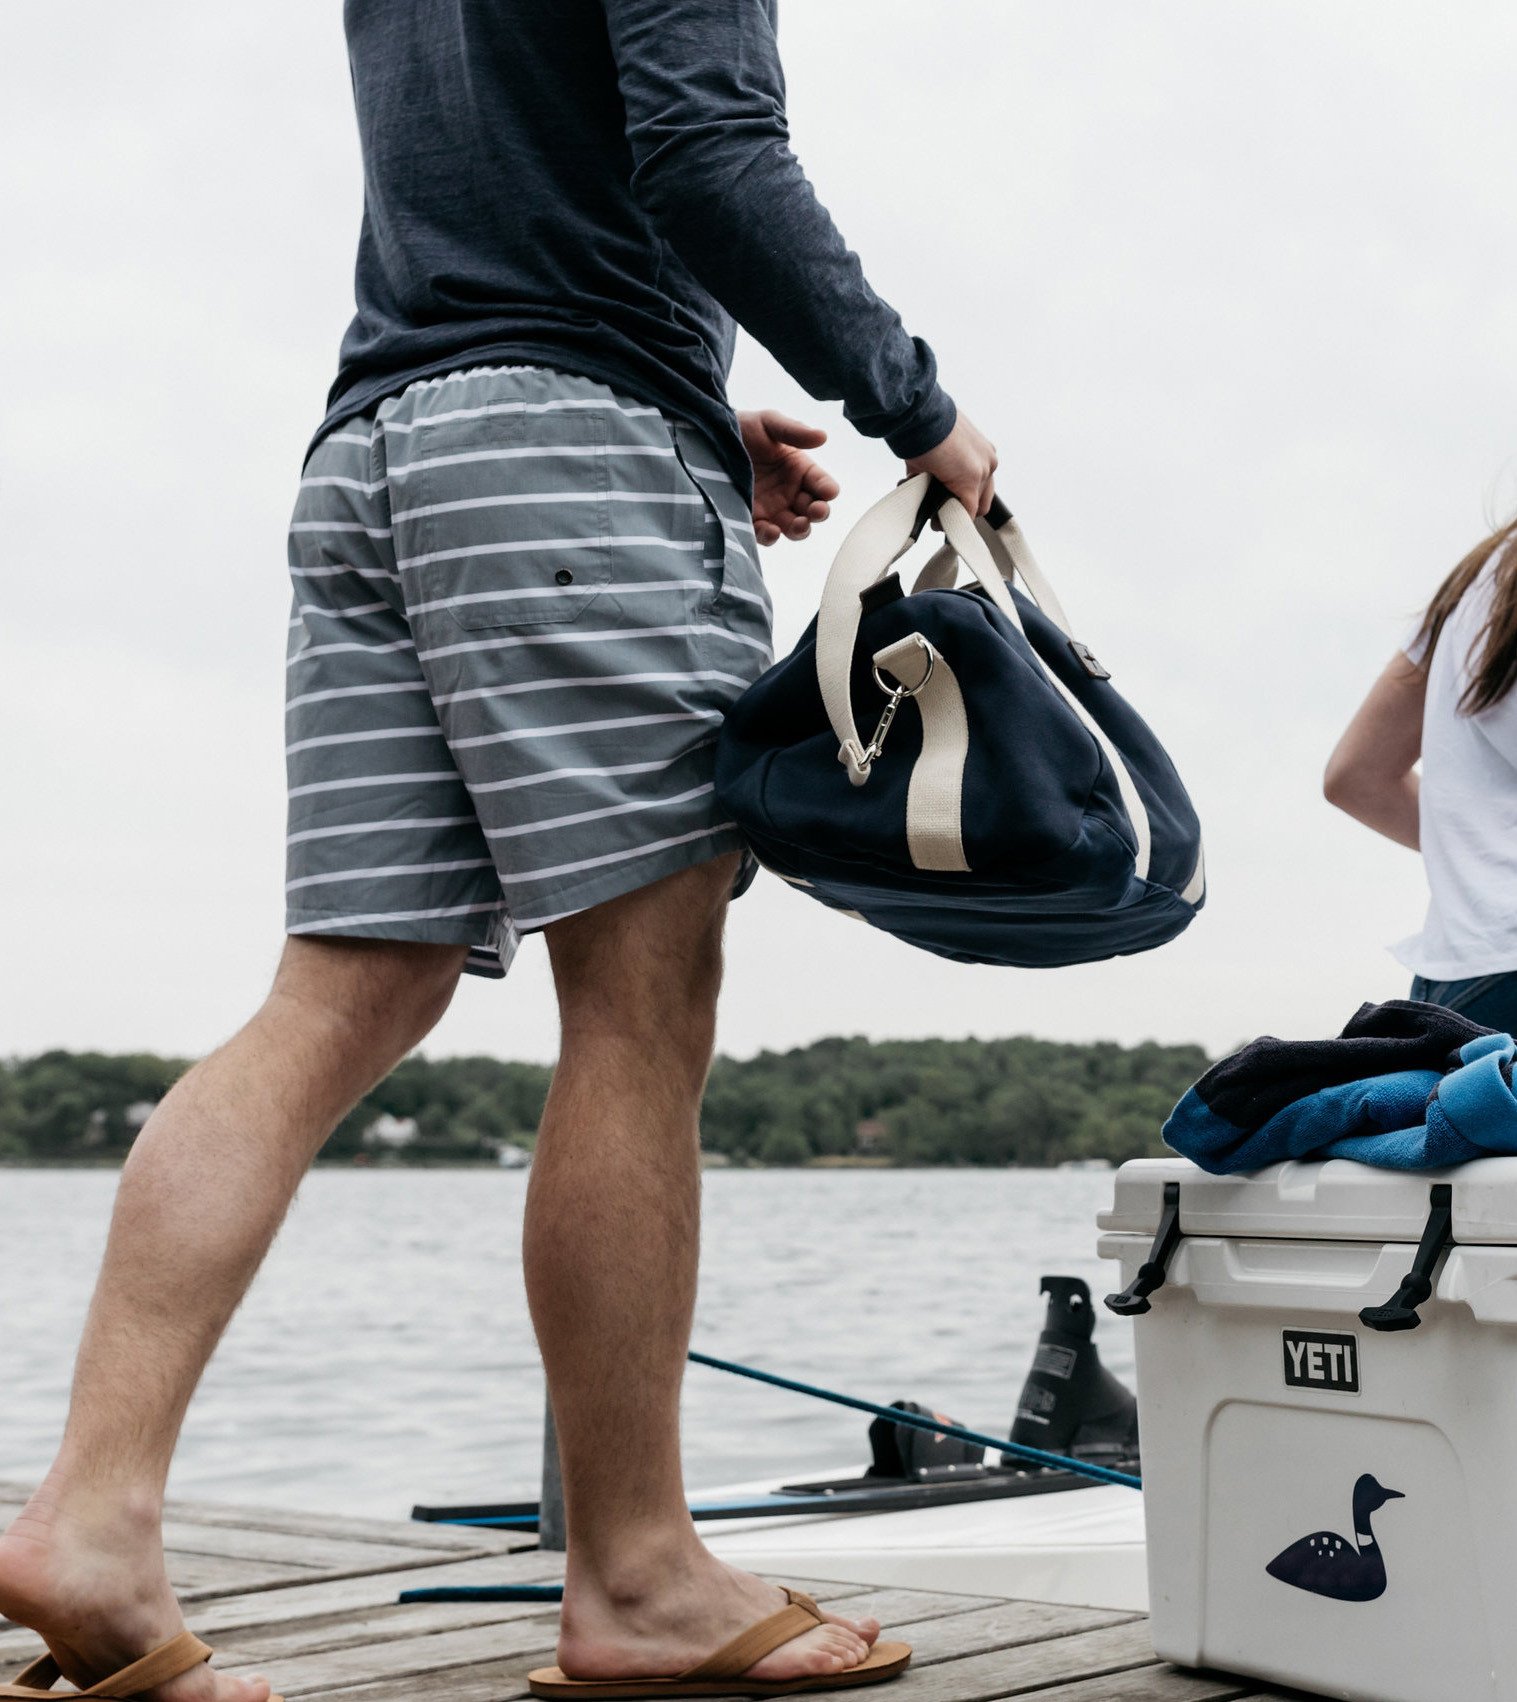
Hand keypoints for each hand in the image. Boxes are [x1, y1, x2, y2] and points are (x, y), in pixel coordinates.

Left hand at [739, 410, 840, 544]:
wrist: (709, 439)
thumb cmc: (743, 427)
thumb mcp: (769, 423)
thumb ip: (794, 431)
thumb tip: (823, 436)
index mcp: (799, 469)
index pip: (821, 484)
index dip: (827, 489)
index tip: (828, 492)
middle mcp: (789, 492)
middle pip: (813, 510)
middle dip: (819, 513)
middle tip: (816, 511)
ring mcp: (771, 509)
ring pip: (794, 527)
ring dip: (800, 529)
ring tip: (799, 524)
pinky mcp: (751, 520)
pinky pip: (765, 534)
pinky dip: (770, 536)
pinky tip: (771, 530)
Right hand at [904, 411, 997, 517]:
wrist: (919, 416)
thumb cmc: (922, 426)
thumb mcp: (936, 449)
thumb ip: (937, 470)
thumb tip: (923, 486)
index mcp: (982, 451)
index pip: (981, 484)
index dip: (963, 497)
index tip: (948, 503)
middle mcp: (988, 460)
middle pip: (983, 498)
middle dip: (963, 509)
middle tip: (944, 514)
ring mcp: (982, 471)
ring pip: (975, 507)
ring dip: (956, 514)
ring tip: (938, 518)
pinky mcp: (970, 482)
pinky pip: (966, 512)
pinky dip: (953, 520)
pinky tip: (938, 522)